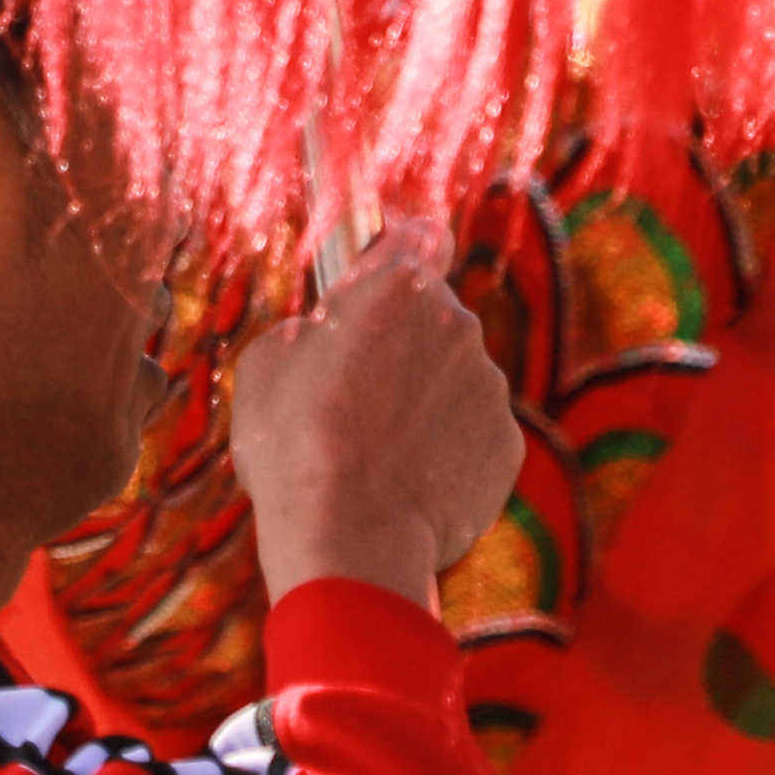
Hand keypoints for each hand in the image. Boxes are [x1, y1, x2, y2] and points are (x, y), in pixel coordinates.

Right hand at [226, 228, 519, 610]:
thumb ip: (312, 327)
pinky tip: (405, 484)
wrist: (349, 538)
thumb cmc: (295, 444)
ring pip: (453, 381)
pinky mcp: (507, 445)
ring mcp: (490, 385)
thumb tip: (325, 334)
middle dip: (402, 346)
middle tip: (355, 397)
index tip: (391, 273)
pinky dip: (446, 453)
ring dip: (423, 404)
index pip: (421, 235)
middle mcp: (459, 322)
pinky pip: (472, 436)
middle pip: (433, 319)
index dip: (405, 251)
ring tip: (374, 456)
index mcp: (400, 286)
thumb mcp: (267, 362)